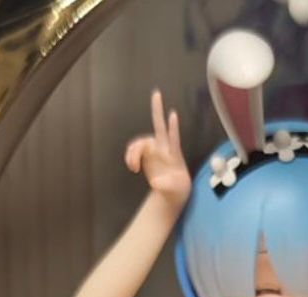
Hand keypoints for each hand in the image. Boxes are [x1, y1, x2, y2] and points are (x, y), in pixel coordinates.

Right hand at [125, 88, 190, 208]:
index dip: (172, 127)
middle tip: (157, 93)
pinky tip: (132, 168)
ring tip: (133, 167)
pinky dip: (130, 157)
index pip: (174, 138)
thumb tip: (155, 183)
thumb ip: (167, 185)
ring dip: (133, 153)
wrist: (172, 192)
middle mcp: (163, 148)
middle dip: (157, 109)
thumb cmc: (177, 189)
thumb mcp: (176, 190)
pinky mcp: (145, 155)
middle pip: (159, 126)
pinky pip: (134, 150)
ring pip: (140, 143)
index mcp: (174, 155)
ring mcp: (154, 150)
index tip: (173, 114)